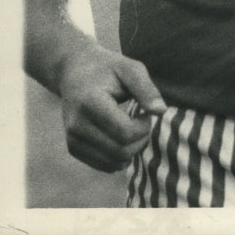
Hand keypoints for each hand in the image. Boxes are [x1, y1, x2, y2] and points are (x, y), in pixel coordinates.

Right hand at [58, 44, 165, 172]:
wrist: (75, 71)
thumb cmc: (108, 68)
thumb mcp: (130, 68)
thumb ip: (146, 89)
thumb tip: (161, 111)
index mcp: (90, 102)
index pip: (125, 132)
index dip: (144, 126)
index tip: (145, 111)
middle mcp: (77, 125)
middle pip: (121, 151)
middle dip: (141, 139)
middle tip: (142, 119)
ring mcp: (73, 139)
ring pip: (114, 163)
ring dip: (132, 149)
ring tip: (132, 127)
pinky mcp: (73, 148)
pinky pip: (105, 166)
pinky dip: (120, 155)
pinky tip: (121, 136)